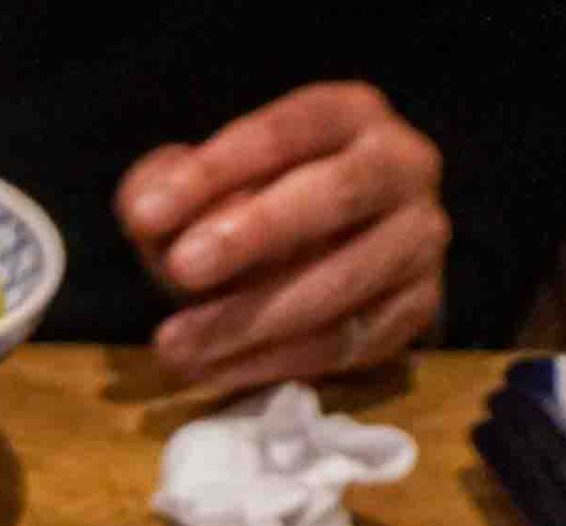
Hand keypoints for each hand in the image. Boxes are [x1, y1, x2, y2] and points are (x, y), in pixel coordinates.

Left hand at [117, 83, 447, 390]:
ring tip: (174, 345)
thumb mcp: (198, 187)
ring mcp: (419, 238)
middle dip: (255, 233)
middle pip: (338, 193)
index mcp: (348, 115)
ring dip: (253, 318)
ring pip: (344, 279)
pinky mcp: (418, 307)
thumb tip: (147, 209)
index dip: (214, 172)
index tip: (146, 216)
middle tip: (180, 269)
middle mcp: (402, 165)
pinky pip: (347, 341)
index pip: (286, 131)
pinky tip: (211, 371)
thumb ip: (163, 188)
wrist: (323, 262)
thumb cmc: (249, 210)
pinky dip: (273, 361)